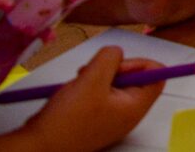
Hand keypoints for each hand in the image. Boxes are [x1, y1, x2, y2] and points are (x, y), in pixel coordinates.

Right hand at [26, 48, 163, 151]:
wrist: (37, 147)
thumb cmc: (65, 122)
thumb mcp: (91, 79)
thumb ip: (110, 58)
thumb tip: (116, 52)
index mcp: (135, 107)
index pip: (157, 74)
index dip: (138, 62)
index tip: (116, 65)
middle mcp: (127, 114)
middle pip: (135, 77)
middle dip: (112, 68)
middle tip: (92, 72)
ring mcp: (111, 117)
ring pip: (114, 83)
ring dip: (96, 76)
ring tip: (79, 83)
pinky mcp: (95, 118)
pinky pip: (99, 93)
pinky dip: (87, 87)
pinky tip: (73, 92)